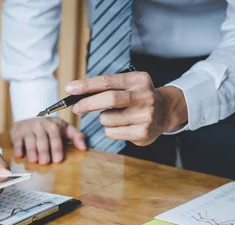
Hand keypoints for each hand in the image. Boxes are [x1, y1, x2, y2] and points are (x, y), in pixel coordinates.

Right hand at [10, 117, 86, 164]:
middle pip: (42, 138)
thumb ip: (76, 136)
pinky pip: (17, 140)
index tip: (58, 159)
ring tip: (33, 160)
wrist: (29, 121)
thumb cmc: (49, 129)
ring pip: (30, 139)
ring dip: (31, 150)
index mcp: (54, 124)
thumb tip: (84, 148)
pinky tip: (19, 155)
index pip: (56, 135)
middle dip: (44, 150)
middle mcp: (40, 125)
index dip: (57, 147)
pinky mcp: (17, 133)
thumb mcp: (64, 129)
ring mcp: (28, 128)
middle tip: (45, 162)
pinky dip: (18, 147)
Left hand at [66, 72, 187, 145]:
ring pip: (107, 119)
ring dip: (103, 119)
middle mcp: (145, 96)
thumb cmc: (137, 97)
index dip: (86, 85)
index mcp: (139, 80)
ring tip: (115, 116)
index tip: (70, 88)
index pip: (108, 81)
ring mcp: (145, 116)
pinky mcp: (142, 133)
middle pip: (109, 99)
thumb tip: (75, 92)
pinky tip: (123, 126)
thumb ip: (106, 87)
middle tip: (76, 108)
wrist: (165, 112)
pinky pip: (112, 132)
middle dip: (88, 104)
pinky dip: (110, 130)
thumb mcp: (128, 85)